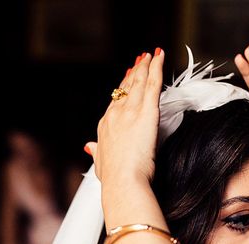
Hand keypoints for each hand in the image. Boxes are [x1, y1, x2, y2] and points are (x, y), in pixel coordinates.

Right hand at [84, 50, 163, 185]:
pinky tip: (160, 57)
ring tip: (151, 55)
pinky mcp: (146, 113)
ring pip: (139, 82)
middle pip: (126, 88)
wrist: (123, 182)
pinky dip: (157, 68)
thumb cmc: (114, 179)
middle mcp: (115, 115)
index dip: (122, 89)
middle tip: (140, 60)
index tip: (126, 80)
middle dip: (134, 72)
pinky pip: (152, 84)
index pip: (115, 102)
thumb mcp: (99, 165)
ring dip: (146, 66)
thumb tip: (88, 147)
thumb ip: (95, 152)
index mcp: (104, 126)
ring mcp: (130, 112)